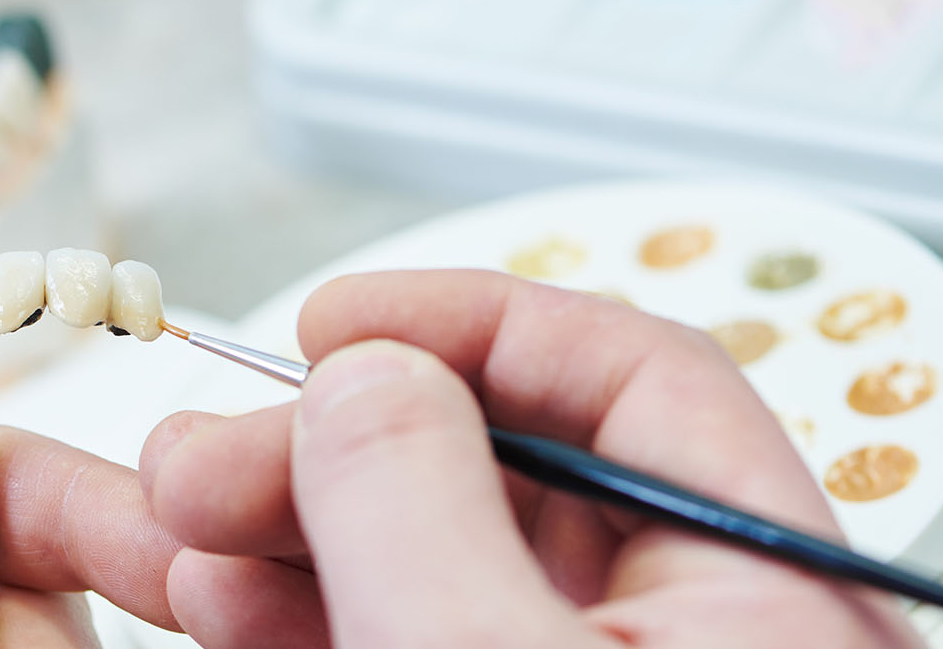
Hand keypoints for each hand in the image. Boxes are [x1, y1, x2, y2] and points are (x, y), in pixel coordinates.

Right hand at [141, 270, 922, 647]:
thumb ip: (423, 510)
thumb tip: (364, 379)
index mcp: (761, 599)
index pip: (636, 385)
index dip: (473, 326)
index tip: (334, 324)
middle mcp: (685, 636)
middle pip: (507, 473)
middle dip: (335, 443)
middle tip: (206, 449)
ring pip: (437, 562)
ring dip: (295, 529)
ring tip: (181, 524)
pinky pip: (404, 635)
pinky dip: (306, 613)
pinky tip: (220, 600)